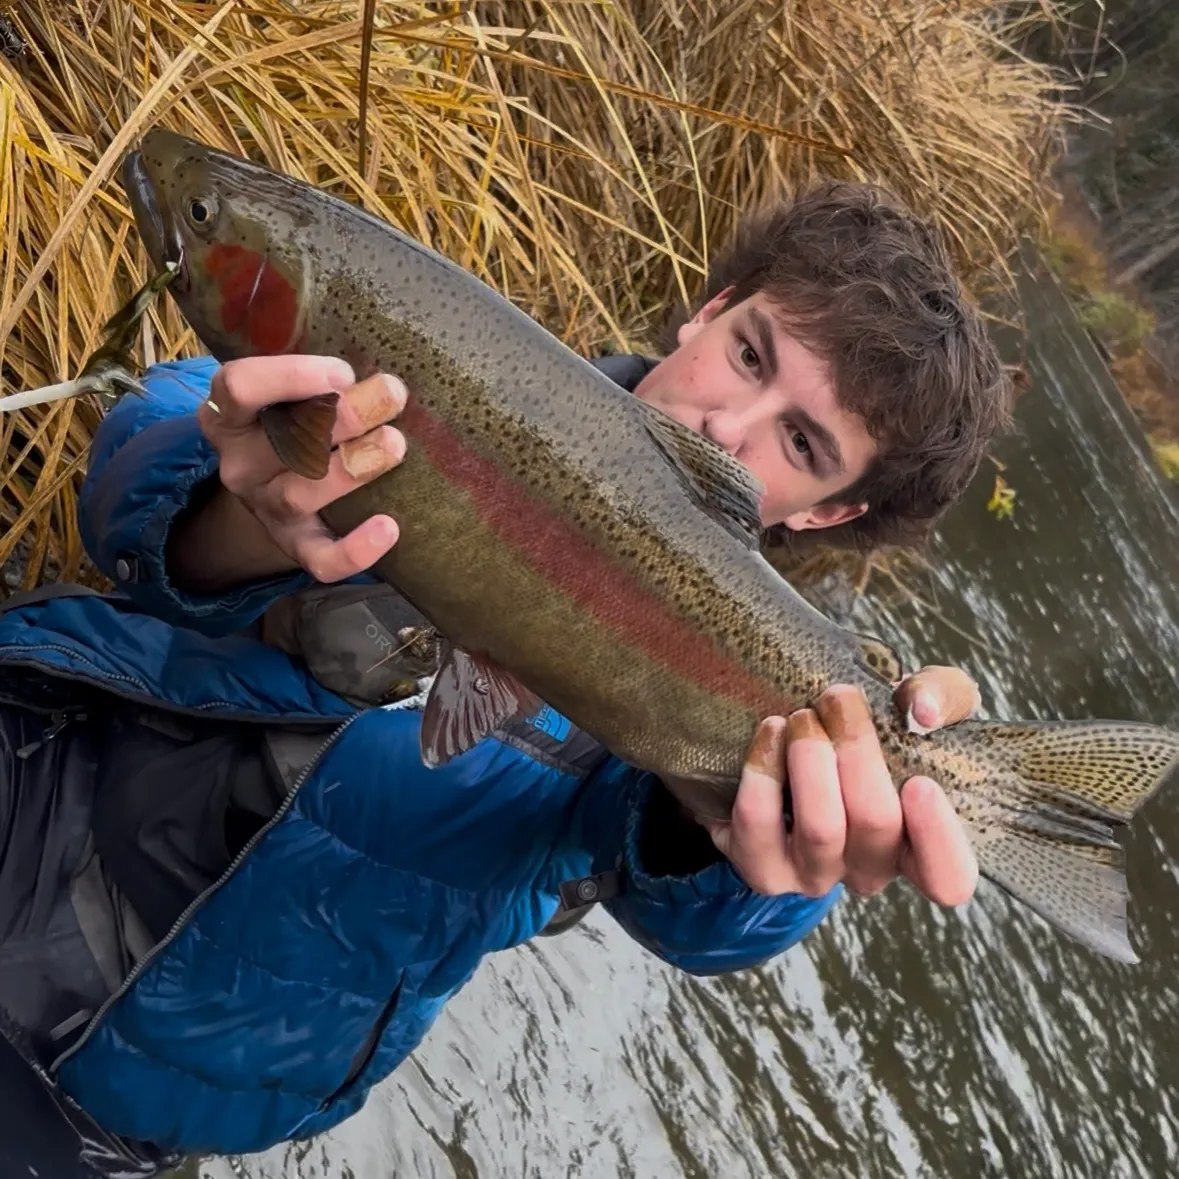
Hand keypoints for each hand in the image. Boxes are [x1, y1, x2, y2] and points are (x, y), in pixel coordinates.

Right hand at [182, 355, 406, 585]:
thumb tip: (378, 374)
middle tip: (392, 394)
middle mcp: (241, 464)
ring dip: (352, 467)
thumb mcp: (285, 395)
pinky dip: (354, 551)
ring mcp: (266, 508)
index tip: (342, 372)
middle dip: (343, 415)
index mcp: (229, 416)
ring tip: (394, 444)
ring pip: (301, 493)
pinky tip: (388, 528)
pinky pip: (319, 560)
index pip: (239, 388)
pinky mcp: (296, 546)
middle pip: (284, 440)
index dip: (291, 377)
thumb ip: (315, 381)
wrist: (274, 489)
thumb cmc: (292, 423)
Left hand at [704, 666, 980, 906]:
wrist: (791, 739)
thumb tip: (924, 711)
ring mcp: (812, 875)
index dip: (938, 839)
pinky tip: (770, 731)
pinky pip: (759, 823)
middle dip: (857, 750)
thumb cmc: (870, 731)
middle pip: (876, 824)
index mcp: (918, 844)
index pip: (948, 877)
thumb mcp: (920, 705)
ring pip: (820, 828)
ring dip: (811, 759)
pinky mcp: (760, 865)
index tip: (920, 783)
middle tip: (838, 698)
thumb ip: (941, 696)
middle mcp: (869, 870)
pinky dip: (764, 772)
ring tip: (802, 716)